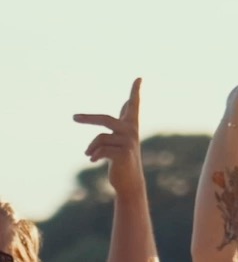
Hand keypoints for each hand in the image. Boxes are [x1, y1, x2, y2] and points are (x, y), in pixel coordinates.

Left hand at [74, 78, 145, 196]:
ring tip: (88, 154)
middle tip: (74, 117)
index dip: (135, 91)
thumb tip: (127, 101)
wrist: (130, 182)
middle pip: (105, 119)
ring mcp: (129, 142)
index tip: (139, 78)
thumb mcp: (122, 138)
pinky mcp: (124, 153)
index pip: (133, 105)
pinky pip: (101, 149)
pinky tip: (92, 160)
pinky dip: (94, 155)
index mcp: (131, 126)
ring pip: (100, 138)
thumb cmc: (124, 159)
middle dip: (88, 119)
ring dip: (91, 147)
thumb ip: (123, 120)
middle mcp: (132, 131)